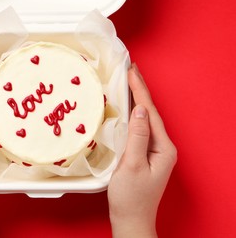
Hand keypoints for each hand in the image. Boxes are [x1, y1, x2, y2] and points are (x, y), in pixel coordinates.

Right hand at [108, 64, 176, 237]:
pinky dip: (132, 114)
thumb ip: (136, 136)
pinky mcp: (144, 154)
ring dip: (136, 100)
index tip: (131, 71)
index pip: (150, 112)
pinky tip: (126, 108)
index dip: (140, 90)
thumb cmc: (130, 197)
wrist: (130, 219)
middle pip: (150, 113)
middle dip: (140, 90)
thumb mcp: (132, 165)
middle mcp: (162, 147)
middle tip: (130, 69)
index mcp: (163, 148)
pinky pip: (139, 129)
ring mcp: (154, 151)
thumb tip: (138, 110)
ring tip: (128, 82)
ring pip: (144, 119)